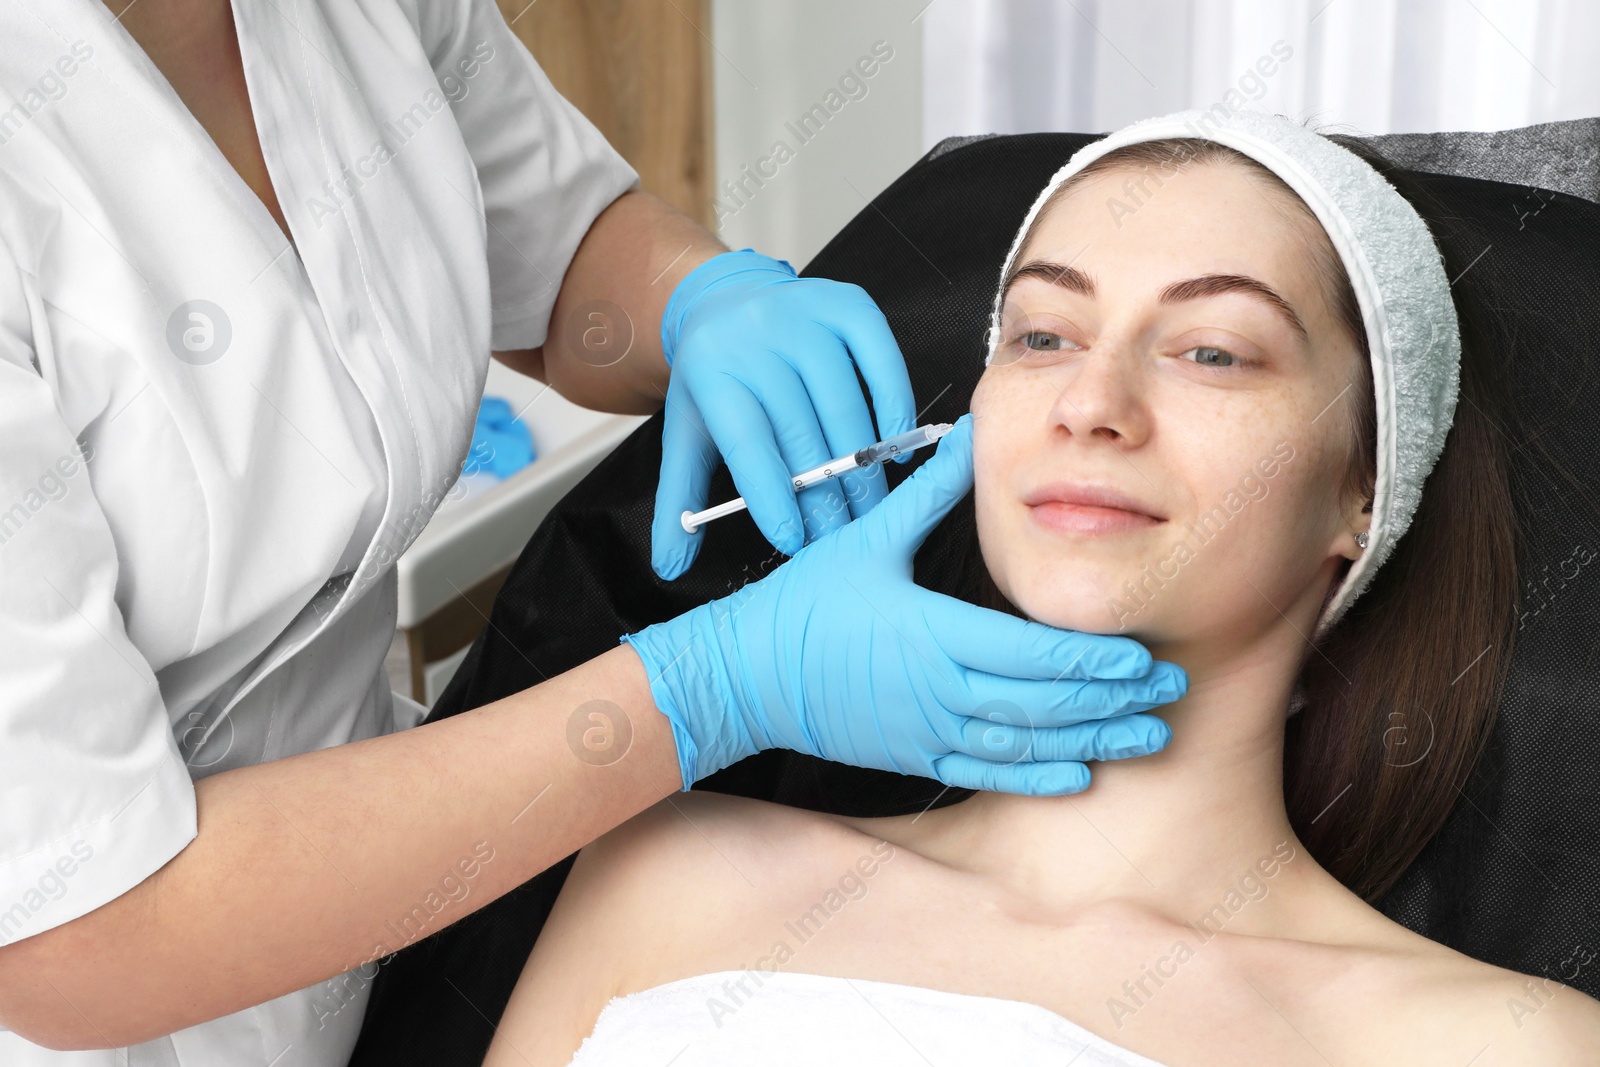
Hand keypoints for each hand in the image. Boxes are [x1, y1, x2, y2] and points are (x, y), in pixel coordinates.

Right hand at [623, 414, 1187, 793]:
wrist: (747, 674)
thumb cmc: (804, 604)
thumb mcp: (867, 537)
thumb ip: (928, 492)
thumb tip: (969, 436)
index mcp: (935, 632)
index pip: (1035, 653)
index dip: (1096, 660)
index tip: (1145, 655)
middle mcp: (940, 689)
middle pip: (1046, 702)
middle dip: (1114, 699)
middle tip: (1171, 691)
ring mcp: (928, 728)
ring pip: (1027, 743)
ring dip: (1092, 742)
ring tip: (1146, 738)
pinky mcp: (914, 753)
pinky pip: (988, 771)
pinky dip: (1038, 776)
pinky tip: (1078, 775)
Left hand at [651, 249, 916, 579]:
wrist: (725, 299)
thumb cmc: (714, 381)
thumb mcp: (686, 434)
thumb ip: (678, 503)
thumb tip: (670, 568)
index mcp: (710, 369)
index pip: (747, 442)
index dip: (773, 494)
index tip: (794, 540)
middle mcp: (756, 335)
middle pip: (801, 430)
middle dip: (824, 496)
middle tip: (840, 540)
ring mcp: (805, 314)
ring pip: (844, 404)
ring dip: (862, 467)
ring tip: (869, 511)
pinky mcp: (848, 303)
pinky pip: (881, 360)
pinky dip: (893, 407)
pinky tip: (892, 450)